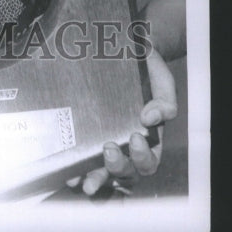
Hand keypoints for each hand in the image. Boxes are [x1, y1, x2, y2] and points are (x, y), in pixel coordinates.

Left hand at [69, 48, 177, 196]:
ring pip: (104, 173)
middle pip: (126, 172)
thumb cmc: (147, 72)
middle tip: (108, 150)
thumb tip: (151, 118)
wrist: (127, 53)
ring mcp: (107, 145)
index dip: (143, 156)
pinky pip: (84, 160)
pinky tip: (67, 171)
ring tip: (80, 179)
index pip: (148, 161)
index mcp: (149, 140)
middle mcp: (128, 149)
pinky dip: (77, 169)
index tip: (136, 137)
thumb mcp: (161, 82)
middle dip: (116, 168)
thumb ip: (165, 101)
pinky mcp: (88, 138)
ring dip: (94, 178)